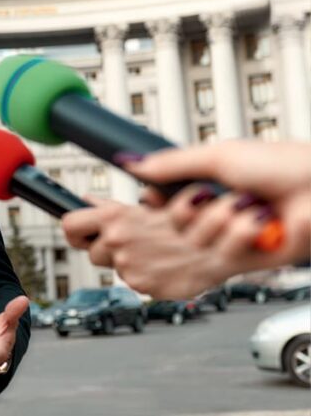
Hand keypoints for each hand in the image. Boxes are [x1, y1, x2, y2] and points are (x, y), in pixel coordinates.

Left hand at [68, 188, 285, 298]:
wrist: (226, 242)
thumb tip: (87, 201)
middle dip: (106, 247)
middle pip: (91, 252)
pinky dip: (147, 273)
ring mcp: (130, 268)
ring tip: (155, 249)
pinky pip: (135, 281)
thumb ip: (113, 207)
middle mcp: (117, 244)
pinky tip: (165, 262)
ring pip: (115, 267)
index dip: (75, 229)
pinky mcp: (145, 287)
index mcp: (115, 218)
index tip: (82, 231)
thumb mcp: (149, 205)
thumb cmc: (191, 217)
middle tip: (131, 240)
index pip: (70, 226)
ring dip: (129, 260)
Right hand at [122, 141, 310, 264]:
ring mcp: (232, 239)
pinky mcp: (251, 259)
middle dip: (194, 211)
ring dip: (225, 221)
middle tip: (216, 196)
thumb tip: (131, 161)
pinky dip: (244, 237)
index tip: (154, 199)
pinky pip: (226, 259)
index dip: (157, 208)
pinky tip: (262, 223)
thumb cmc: (283, 165)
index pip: (161, 208)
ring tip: (252, 207)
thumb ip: (170, 164)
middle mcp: (215, 217)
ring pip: (198, 245)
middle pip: (174, 230)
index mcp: (205, 192)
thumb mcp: (218, 156)